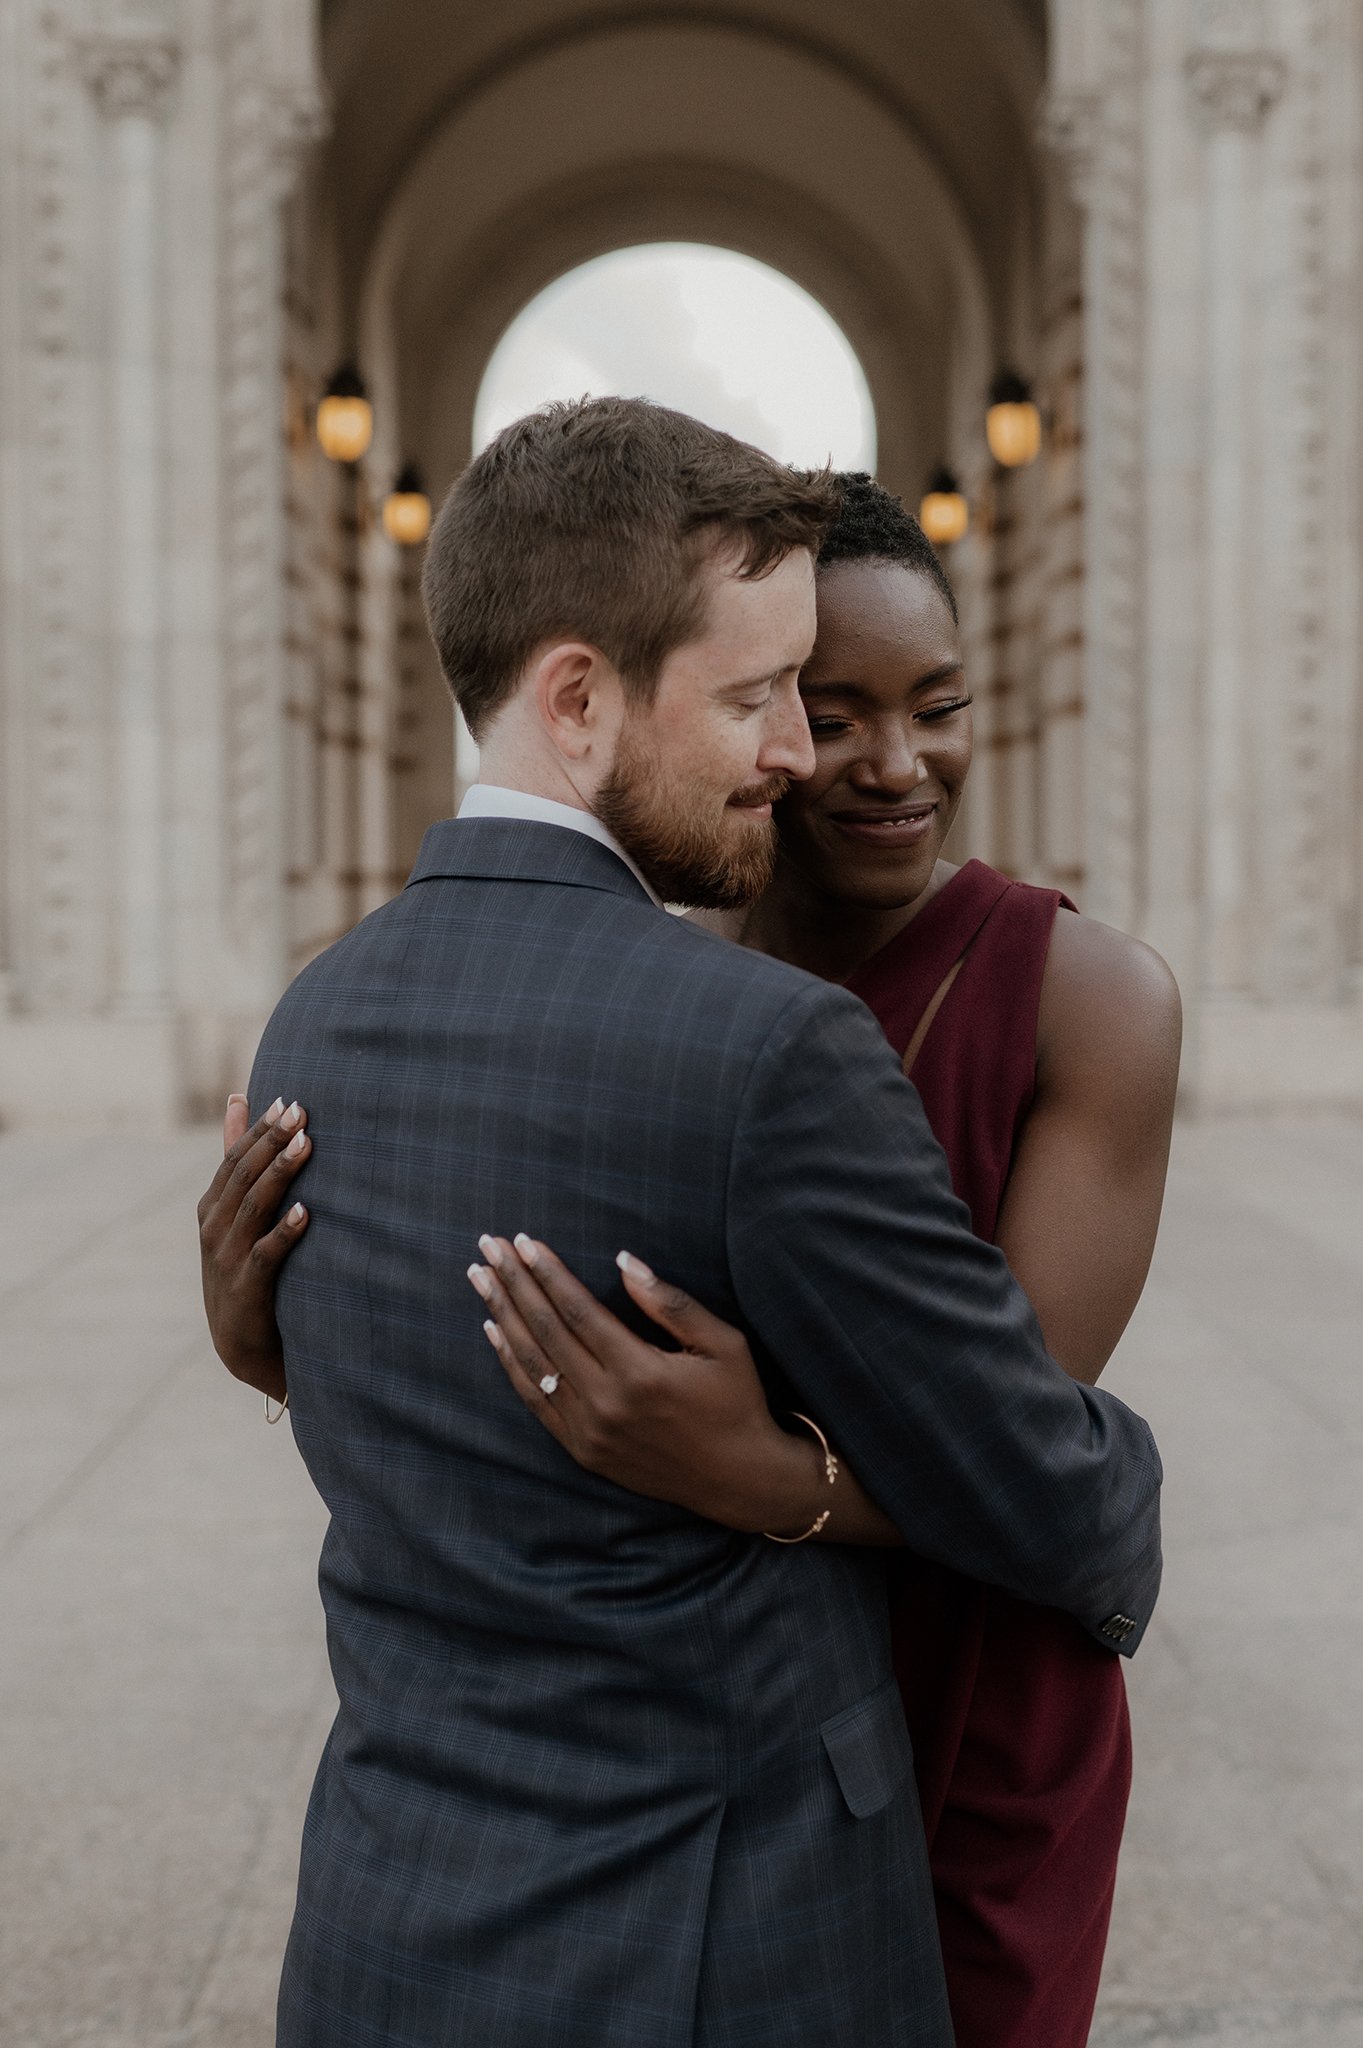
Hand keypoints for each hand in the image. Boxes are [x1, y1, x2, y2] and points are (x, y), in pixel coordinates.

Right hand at [197, 1094, 311, 1400]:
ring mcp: (226, 1258)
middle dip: (271, 1142)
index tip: (287, 1100)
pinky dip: (284, 1232)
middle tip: (300, 1112)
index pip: (233, 1159)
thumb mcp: (237, 1214)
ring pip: (253, 1207)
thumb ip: (239, 1159)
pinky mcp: (246, 1289)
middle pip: (243, 1176)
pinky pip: (265, 1255)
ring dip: (280, 1174)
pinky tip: (305, 1212)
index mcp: (212, 1208)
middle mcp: (214, 1229)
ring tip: (306, 1145)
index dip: (258, 1130)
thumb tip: (239, 1098)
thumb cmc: (248, 1269)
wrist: (244, 1346)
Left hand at [467, 1235, 828, 1535]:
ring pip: (532, 1363)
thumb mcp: (723, 1344)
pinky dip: (511, 1364)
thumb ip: (671, 1303)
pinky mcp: (582, 1450)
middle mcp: (607, 1402)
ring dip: (502, 1316)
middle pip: (545, 1330)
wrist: (737, 1478)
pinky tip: (495, 1332)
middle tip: (487, 1246)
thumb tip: (624, 1259)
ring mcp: (590, 1430)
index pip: (578, 1310)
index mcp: (640, 1372)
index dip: (547, 1272)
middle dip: (513, 1283)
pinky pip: (535, 1400)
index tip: (523, 1241)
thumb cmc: (736, 1401)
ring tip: (480, 1279)